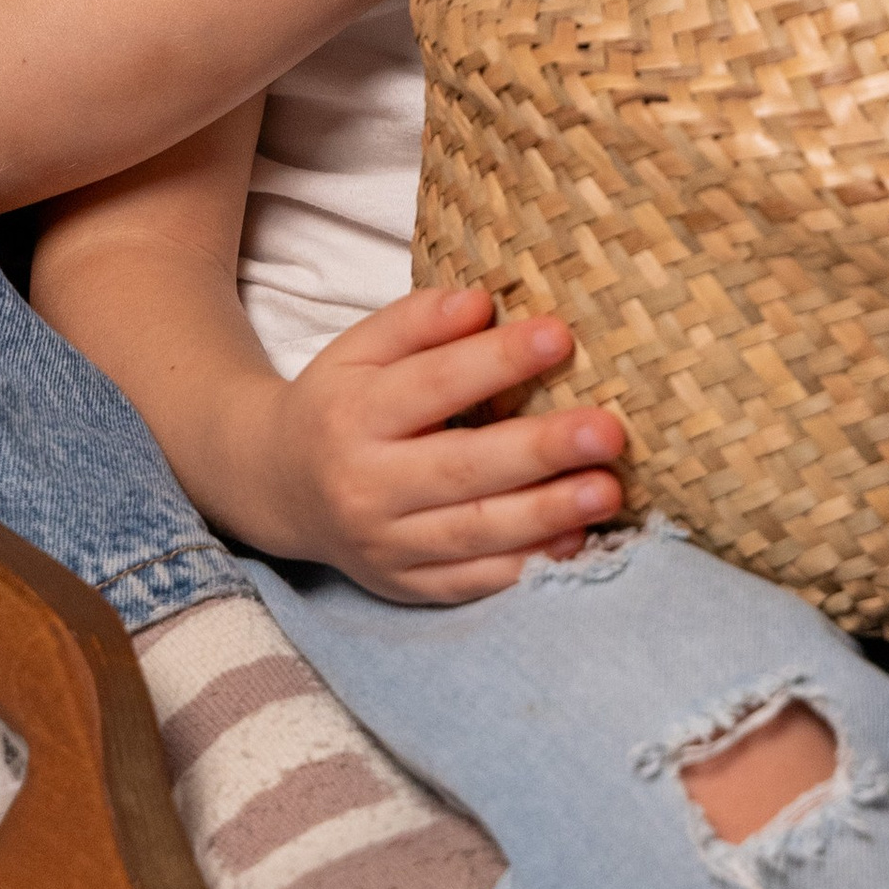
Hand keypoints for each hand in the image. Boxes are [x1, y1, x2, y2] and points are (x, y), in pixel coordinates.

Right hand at [250, 281, 624, 600]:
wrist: (280, 488)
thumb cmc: (339, 404)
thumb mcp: (359, 349)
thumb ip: (417, 321)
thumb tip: (481, 302)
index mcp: (351, 414)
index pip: (431, 384)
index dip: (495, 361)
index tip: (560, 335)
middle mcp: (364, 485)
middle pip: (460, 469)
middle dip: (539, 451)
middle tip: (608, 431)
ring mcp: (385, 544)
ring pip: (473, 534)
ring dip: (546, 514)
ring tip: (608, 490)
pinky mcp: (406, 586)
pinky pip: (473, 582)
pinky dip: (527, 566)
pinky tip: (577, 540)